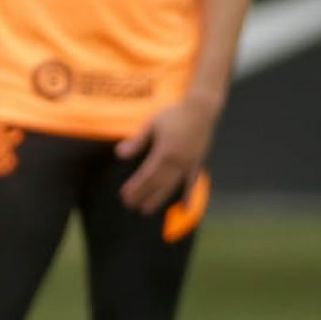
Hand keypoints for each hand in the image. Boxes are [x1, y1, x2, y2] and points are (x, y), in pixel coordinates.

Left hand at [116, 96, 218, 214]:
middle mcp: (178, 161)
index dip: (136, 186)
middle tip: (130, 206)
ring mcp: (189, 164)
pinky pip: (192, 183)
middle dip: (143, 195)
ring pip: (172, 186)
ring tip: (146, 210)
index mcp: (165, 151)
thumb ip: (137, 141)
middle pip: (157, 183)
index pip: (147, 174)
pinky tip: (184, 208)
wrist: (202, 109)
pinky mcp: (198, 163)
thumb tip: (118, 154)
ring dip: (158, 199)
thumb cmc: (174, 114)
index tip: (124, 195)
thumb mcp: (152, 124)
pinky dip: (188, 196)